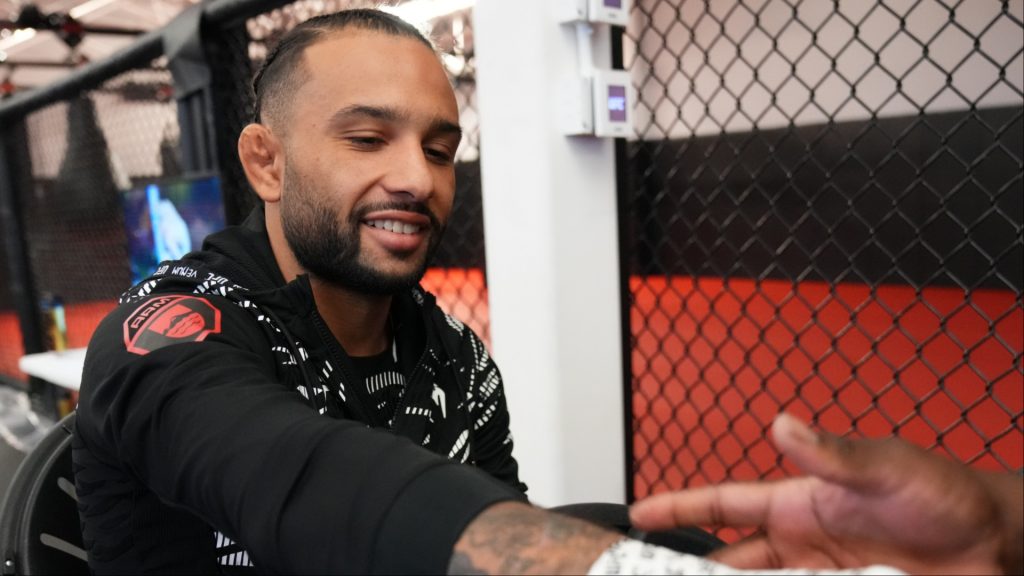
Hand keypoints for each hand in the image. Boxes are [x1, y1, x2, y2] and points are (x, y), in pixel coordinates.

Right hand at [630, 413, 1022, 574]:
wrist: (994, 543)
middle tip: (657, 573)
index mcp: (799, 503)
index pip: (724, 503)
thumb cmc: (943, 493)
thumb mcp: (885, 467)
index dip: (679, 506)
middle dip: (693, 566)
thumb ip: (832, 454)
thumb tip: (782, 424)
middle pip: (730, 558)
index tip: (639, 514)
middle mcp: (802, 542)